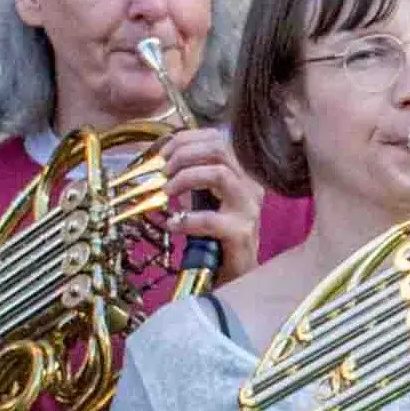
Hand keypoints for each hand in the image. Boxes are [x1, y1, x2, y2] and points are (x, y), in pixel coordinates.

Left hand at [158, 123, 251, 266]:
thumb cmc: (217, 235)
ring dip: (186, 177)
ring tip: (166, 191)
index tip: (162, 151)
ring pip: (219, 174)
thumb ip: (190, 178)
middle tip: (162, 170)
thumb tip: (159, 161)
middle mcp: (250, 184)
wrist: (237, 273)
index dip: (186, 139)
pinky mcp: (241, 233)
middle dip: (184, 153)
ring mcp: (248, 208)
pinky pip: (210, 219)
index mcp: (241, 172)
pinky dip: (186, 219)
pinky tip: (173, 224)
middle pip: (219, 149)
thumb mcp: (205, 199)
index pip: (217, 138)